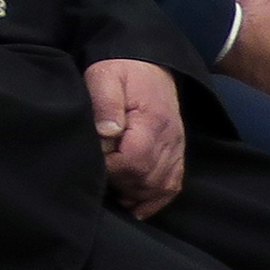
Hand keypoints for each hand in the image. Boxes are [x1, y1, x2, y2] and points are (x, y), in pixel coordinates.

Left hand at [84, 58, 185, 218]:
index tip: (93, 163)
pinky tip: (135, 207)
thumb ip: (105, 103)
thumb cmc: (121, 69)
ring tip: (113, 193)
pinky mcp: (176, 151)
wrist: (148, 62)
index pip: (134, 160)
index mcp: (151, 121)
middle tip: (99, 177)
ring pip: (160, 186)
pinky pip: (173, 183)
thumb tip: (106, 133)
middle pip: (147, 178)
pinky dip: (155, 199)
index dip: (111, 169)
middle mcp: (170, 138)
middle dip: (120, 184)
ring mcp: (176, 147)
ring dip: (136, 195)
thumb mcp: (105, 77)